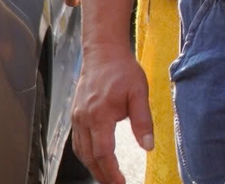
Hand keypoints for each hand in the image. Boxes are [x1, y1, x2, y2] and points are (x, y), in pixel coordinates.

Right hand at [73, 43, 153, 183]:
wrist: (103, 54)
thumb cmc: (122, 71)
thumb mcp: (139, 93)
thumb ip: (143, 120)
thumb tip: (148, 145)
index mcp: (99, 116)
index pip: (102, 153)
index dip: (111, 171)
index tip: (120, 183)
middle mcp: (83, 120)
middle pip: (89, 157)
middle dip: (102, 174)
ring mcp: (77, 119)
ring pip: (81, 152)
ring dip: (93, 167)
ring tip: (107, 177)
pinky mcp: (75, 116)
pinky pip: (78, 142)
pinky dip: (85, 155)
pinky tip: (95, 159)